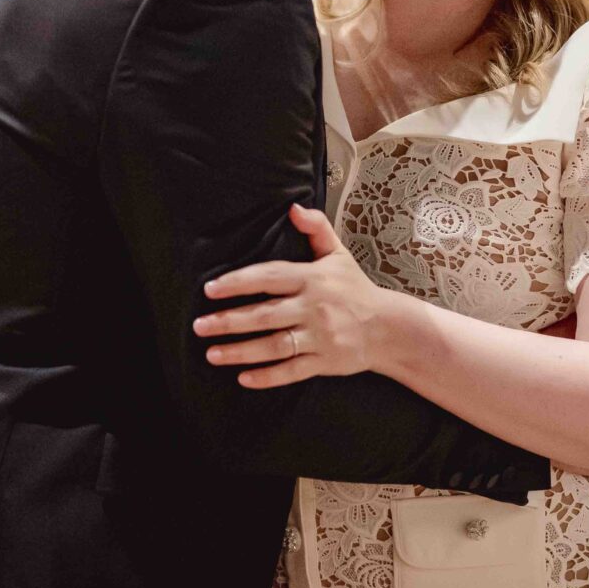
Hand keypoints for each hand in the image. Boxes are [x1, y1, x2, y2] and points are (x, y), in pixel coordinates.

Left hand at [194, 205, 399, 388]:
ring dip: (241, 351)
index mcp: (312, 278)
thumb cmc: (356, 289)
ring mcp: (320, 337)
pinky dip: (268, 377)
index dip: (238, 282)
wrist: (389, 328)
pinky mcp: (325, 362)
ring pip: (274, 345)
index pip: (269, 277)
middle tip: (199, 326)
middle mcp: (314, 307)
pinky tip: (243, 378)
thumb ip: (316, 228)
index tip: (210, 289)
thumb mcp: (338, 254)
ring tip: (212, 354)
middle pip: (266, 314)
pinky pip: (292, 371)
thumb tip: (293, 208)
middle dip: (229, 321)